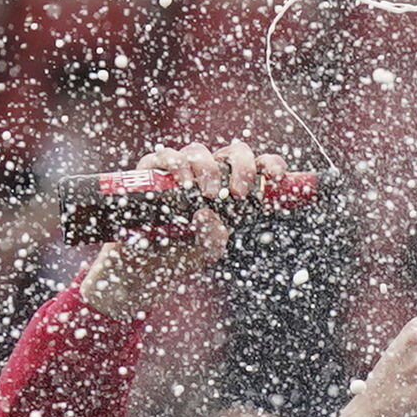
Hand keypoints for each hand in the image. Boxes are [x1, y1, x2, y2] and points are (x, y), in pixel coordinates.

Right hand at [80, 140, 281, 318]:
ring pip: (200, 152)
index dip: (270, 165)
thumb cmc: (181, 254)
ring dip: (209, 169)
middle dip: (242, 166)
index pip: (258, 167)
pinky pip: (166, 156)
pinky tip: (183, 183)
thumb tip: (207, 214)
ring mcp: (181, 170)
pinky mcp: (153, 172)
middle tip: (239, 194)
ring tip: (207, 196)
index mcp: (231, 189)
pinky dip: (177, 164)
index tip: (273, 177)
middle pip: (233, 152)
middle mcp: (209, 175)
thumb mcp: (206, 251)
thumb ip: (214, 238)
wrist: (143, 264)